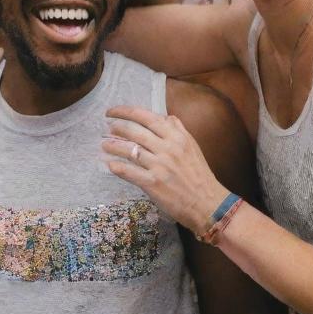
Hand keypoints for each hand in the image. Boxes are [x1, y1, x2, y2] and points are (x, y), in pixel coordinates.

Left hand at [102, 105, 227, 236]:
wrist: (208, 202)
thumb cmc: (199, 174)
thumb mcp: (192, 146)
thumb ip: (178, 129)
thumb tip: (165, 116)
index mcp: (176, 136)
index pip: (146, 117)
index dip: (126, 111)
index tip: (113, 112)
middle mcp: (167, 148)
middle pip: (134, 131)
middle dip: (117, 127)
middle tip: (108, 127)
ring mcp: (159, 166)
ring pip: (129, 150)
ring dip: (113, 146)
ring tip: (104, 144)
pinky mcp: (153, 184)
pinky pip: (130, 172)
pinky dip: (118, 167)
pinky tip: (110, 165)